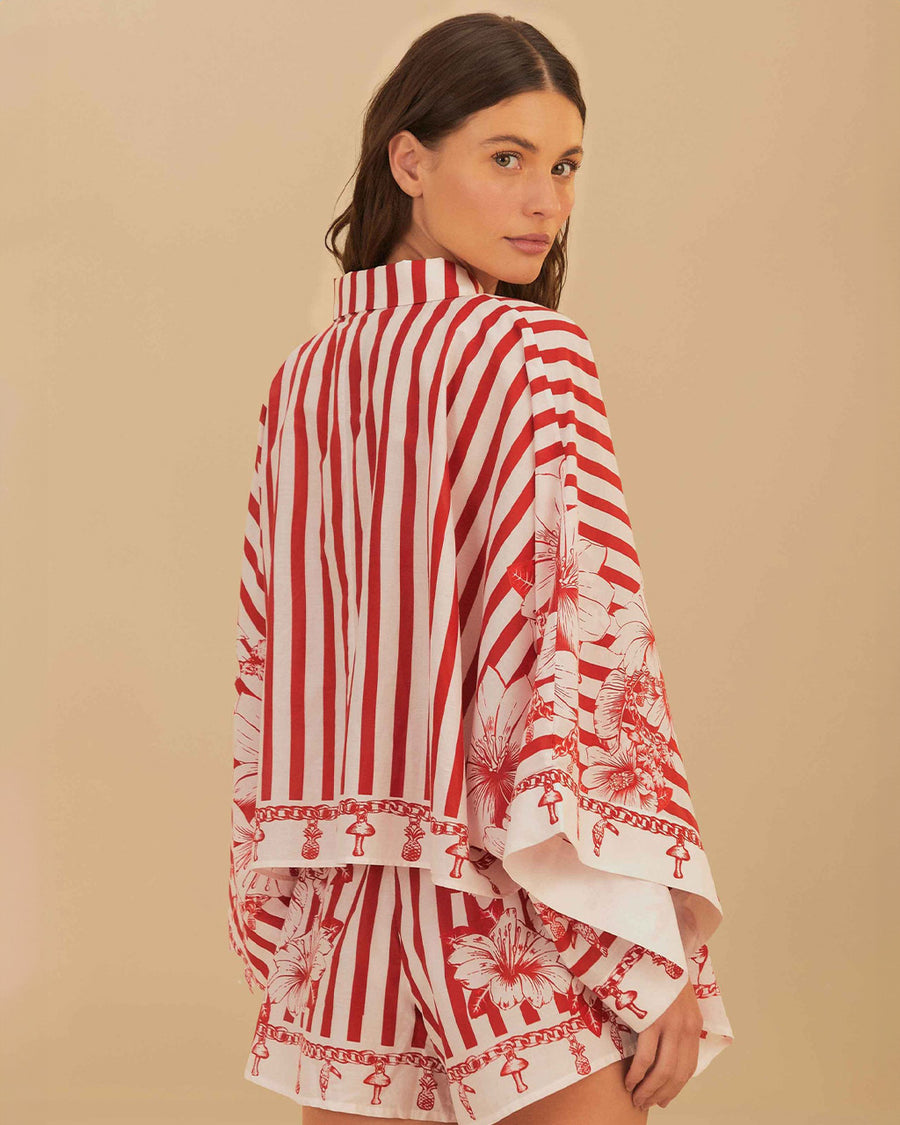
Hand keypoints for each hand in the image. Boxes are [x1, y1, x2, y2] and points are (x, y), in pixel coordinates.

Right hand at [624, 979, 702, 1110]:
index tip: (663, 1099)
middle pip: (676, 1074)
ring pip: (662, 1071)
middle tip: (645, 1102)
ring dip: (648, 1090)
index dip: (676, 1088)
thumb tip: (662, 1043)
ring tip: (636, 1097)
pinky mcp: (653, 1019)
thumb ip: (673, 1019)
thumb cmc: (659, 970)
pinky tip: (629, 1081)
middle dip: (660, 1094)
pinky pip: (645, 1057)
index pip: (688, 1067)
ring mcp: (670, 1023)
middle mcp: (686, 1027)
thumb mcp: (674, 997)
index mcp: (693, 1023)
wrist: (654, 944)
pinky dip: (637, 1074)